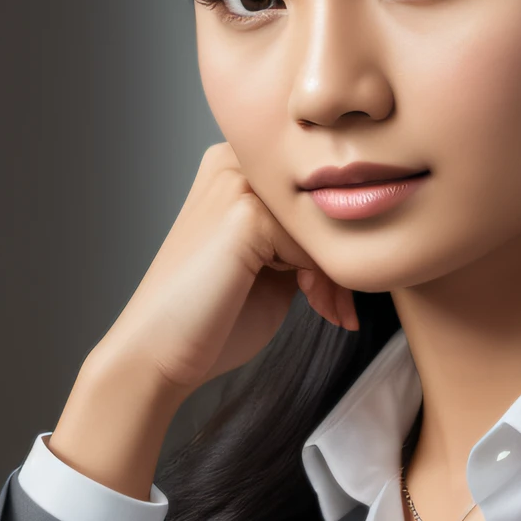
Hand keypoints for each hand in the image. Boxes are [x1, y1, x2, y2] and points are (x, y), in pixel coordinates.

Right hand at [49, 141, 355, 497]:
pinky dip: (325, 280)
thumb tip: (362, 233)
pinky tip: (319, 309)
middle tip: (335, 305)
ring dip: (337, 272)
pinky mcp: (244, 213)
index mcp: (234, 170)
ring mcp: (236, 184)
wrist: (157, 355)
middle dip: (340, 256)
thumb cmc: (211, 318)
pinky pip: (315, 243)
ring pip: (324, 221)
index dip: (334, 240)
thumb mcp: (269, 266)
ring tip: (328, 310)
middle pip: (323, 200)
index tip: (335, 291)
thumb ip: (301, 239)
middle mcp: (232, 164)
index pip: (313, 190)